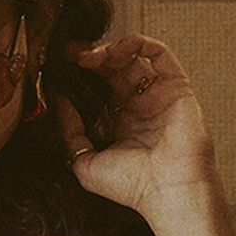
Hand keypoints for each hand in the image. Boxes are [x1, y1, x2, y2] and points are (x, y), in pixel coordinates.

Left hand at [58, 35, 218, 222]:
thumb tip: (59, 101)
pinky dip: (139, 43)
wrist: (168, 192)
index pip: (96, 87)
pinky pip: (160, 54)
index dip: (78, 74)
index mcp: (119, 121)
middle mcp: (138, 106)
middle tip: (70, 56)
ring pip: (133, 58)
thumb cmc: (133, 186)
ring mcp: (157, 95)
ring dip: (109, 49)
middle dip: (90, 59)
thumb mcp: (84, 161)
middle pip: (111, 69)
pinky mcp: (177, 87)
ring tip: (89, 56)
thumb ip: (69, 131)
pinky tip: (117, 48)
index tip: (59, 67)